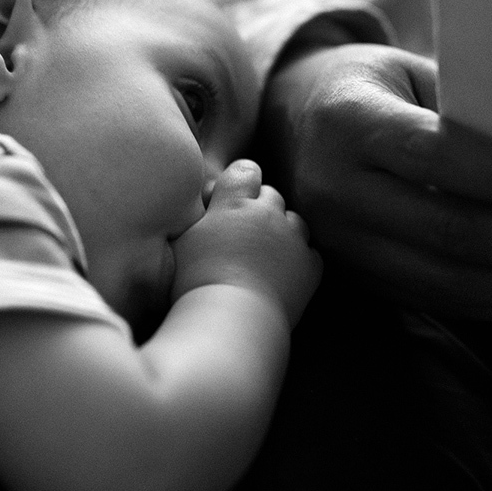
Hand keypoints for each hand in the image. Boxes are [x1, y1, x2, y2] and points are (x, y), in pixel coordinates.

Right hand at [170, 159, 321, 327]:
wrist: (230, 319)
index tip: (229, 198)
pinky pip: (310, 252)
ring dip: (283, 231)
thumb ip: (196, 217)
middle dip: (260, 208)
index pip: (246, 171)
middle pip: (272, 195)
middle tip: (241, 234)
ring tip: (264, 255)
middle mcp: (267, 214)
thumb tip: (202, 208)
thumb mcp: (182, 240)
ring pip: (294, 221)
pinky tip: (283, 274)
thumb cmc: (194, 281)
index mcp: (234, 202)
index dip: (241, 181)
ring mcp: (292, 239)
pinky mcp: (310, 266)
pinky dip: (299, 259)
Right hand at [256, 42, 491, 319]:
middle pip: (449, 232)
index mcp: (348, 122)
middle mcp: (336, 190)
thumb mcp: (410, 73)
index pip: (434, 155)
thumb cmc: (370, 87)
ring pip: (448, 283)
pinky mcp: (356, 277)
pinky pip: (438, 303)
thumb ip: (471, 108)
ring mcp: (342, 243)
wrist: (292, 123)